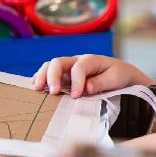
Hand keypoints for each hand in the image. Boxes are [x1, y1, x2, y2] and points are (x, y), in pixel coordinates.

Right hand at [32, 55, 151, 98]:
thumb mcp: (115, 78)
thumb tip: (85, 88)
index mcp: (91, 60)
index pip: (79, 68)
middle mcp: (76, 60)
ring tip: (37, 88)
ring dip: (42, 75)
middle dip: (53, 76)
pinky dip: (41, 78)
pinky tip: (36, 86)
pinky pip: (49, 72)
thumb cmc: (118, 76)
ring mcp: (68, 67)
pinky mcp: (64, 75)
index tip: (76, 96)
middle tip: (53, 92)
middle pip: (59, 62)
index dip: (76, 81)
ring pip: (50, 65)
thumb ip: (101, 82)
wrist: (120, 73)